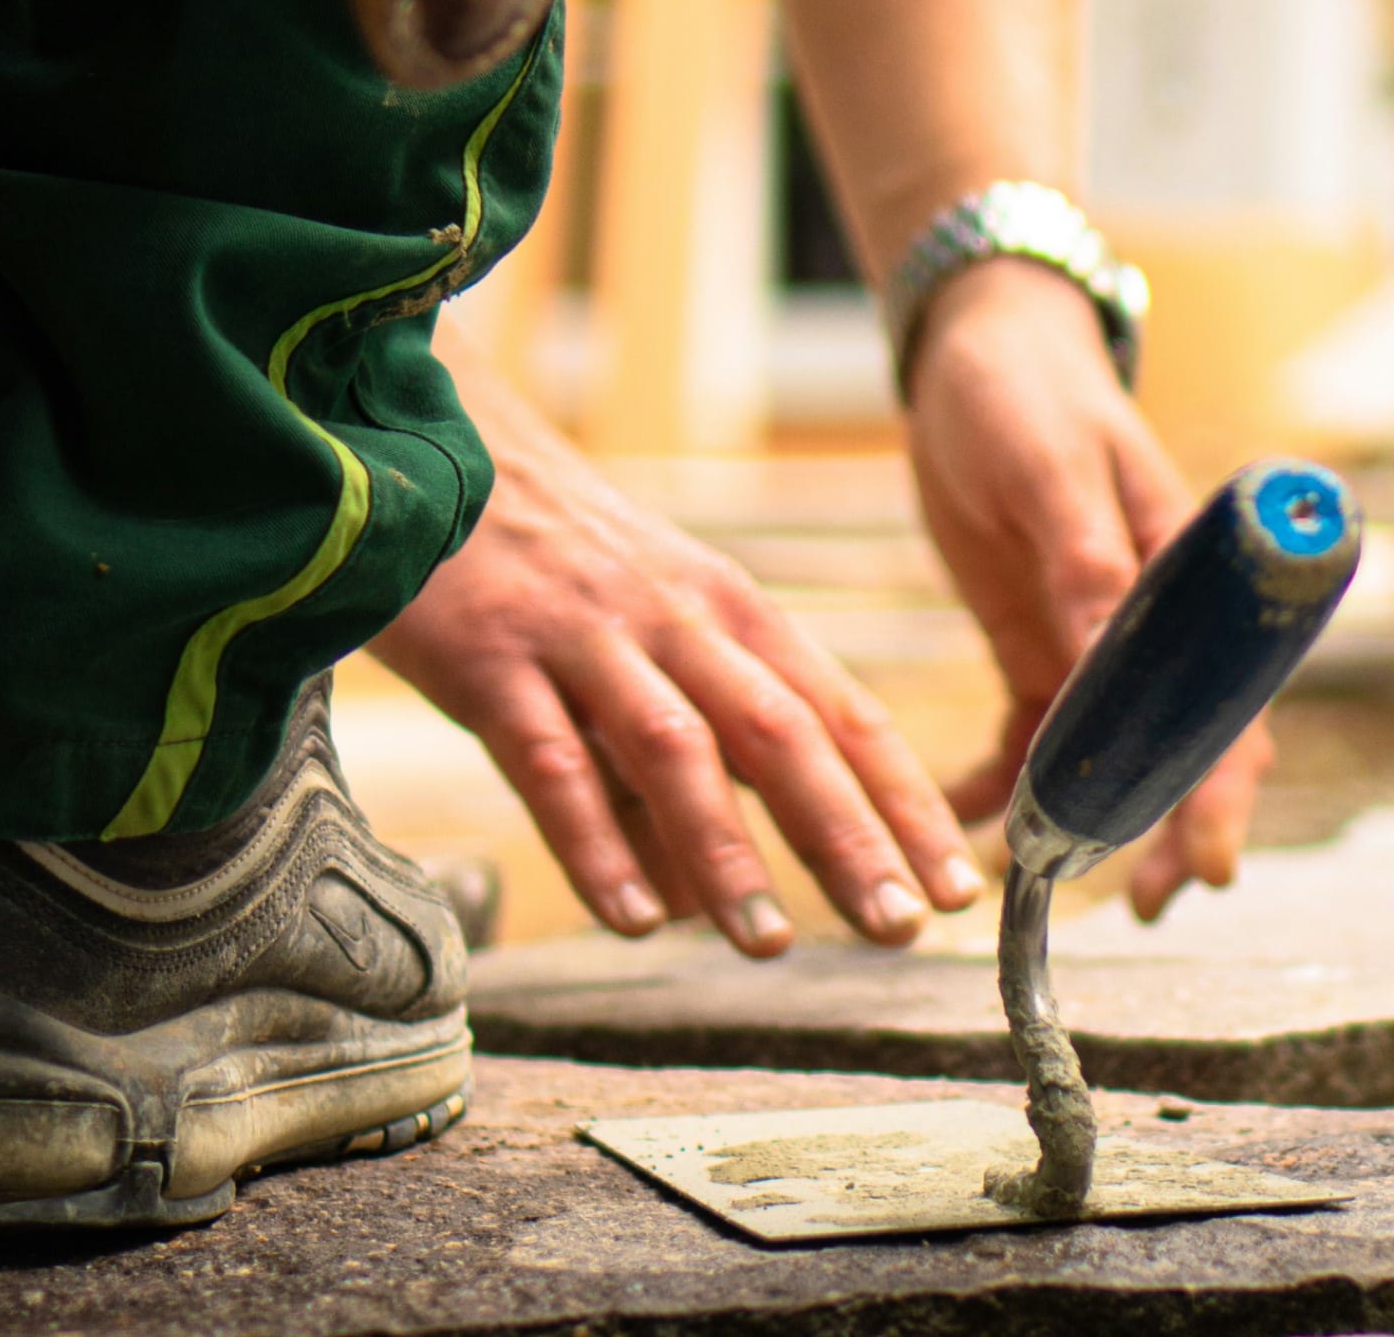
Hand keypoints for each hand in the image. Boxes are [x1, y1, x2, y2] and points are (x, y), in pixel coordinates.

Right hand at [369, 330, 982, 954]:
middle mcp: (678, 619)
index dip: (903, 800)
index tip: (956, 881)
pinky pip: (554, 759)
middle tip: (899, 927)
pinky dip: (596, 841)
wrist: (437, 450)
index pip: (842, 712)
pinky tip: (631, 915)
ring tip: (770, 944)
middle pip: (782, 732)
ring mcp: (589, 637)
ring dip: (729, 850)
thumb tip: (708, 893)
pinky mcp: (495, 658)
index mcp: (733, 611)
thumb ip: (685, 753)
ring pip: (678, 748)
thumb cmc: (555, 562)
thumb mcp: (648, 635)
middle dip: (848, 833)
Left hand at [904, 257, 1271, 917]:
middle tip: (1147, 906)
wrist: (975, 353)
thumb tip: (1114, 664)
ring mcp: (1092, 635)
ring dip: (1089, 822)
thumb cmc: (1027, 392)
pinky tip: (962, 818)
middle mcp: (1152, 617)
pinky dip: (1003, 782)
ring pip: (1108, 754)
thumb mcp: (1050, 472)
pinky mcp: (1037, 641)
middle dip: (1167, 826)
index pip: (1224, 696)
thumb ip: (1085, 564)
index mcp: (1183, 571)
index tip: (1210, 862)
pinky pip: (1032, 733)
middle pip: (1180, 742)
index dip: (1223, 786)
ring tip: (1049, 890)